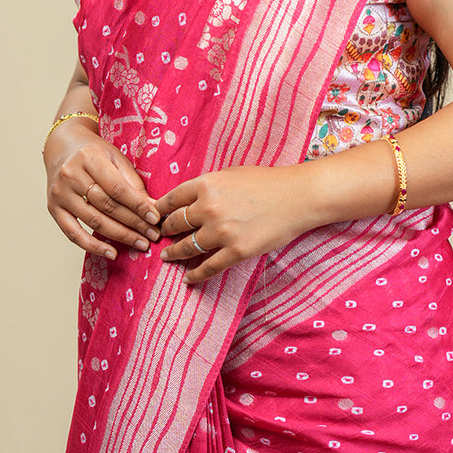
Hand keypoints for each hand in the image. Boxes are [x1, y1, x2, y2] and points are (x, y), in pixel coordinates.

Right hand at [45, 124, 159, 258]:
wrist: (62, 148)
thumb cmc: (94, 153)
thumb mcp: (116, 158)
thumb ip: (133, 183)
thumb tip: (153, 209)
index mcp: (89, 158)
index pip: (117, 188)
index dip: (138, 206)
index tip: (156, 219)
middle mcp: (71, 175)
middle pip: (107, 206)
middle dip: (134, 223)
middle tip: (153, 235)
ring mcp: (60, 193)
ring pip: (93, 221)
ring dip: (120, 236)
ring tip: (140, 244)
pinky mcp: (53, 209)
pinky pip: (73, 234)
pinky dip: (93, 246)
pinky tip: (111, 253)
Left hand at [155, 165, 317, 284]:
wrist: (299, 196)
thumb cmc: (267, 182)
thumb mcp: (231, 174)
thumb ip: (207, 187)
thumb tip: (187, 200)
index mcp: (206, 185)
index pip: (171, 200)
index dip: (158, 211)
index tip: (153, 217)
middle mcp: (209, 208)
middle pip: (175, 223)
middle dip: (164, 231)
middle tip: (159, 237)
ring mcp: (222, 231)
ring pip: (186, 247)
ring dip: (174, 254)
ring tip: (167, 257)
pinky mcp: (237, 251)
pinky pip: (208, 267)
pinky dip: (194, 275)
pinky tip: (187, 278)